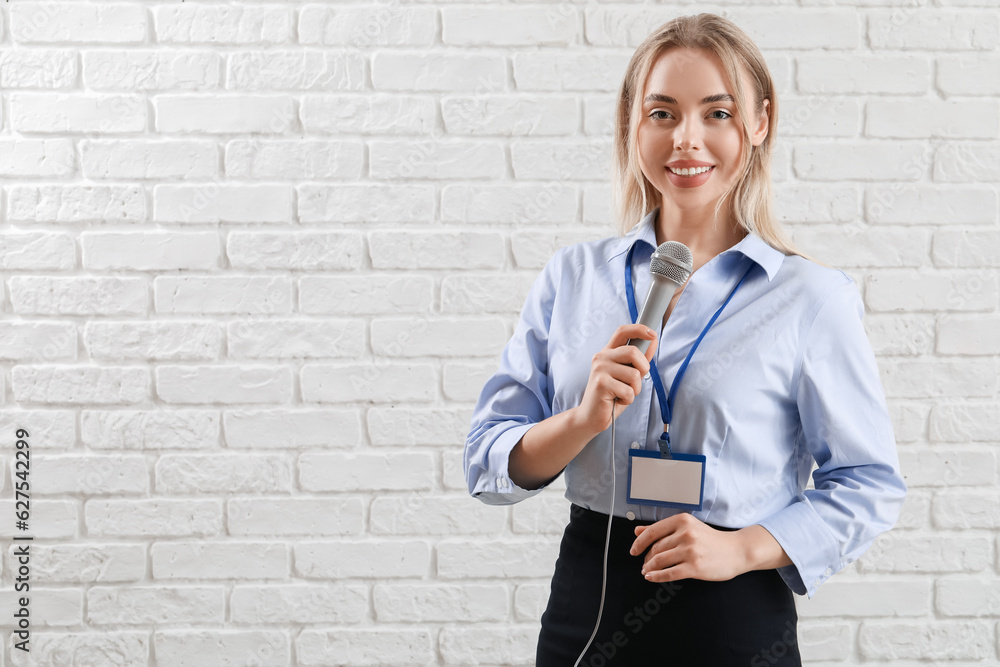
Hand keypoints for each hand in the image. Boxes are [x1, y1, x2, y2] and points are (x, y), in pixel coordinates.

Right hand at [573, 324, 657, 433]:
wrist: (591, 416)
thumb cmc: (611, 395)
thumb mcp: (628, 375)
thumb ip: (639, 359)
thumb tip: (653, 341)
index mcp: (608, 352)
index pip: (623, 331)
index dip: (639, 329)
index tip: (653, 334)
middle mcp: (601, 357)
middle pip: (633, 351)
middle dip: (643, 368)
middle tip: (635, 381)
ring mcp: (600, 369)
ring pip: (634, 374)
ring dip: (635, 389)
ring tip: (623, 393)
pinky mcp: (601, 383)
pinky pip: (628, 390)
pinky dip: (628, 399)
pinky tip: (618, 400)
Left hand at [629, 513, 748, 582]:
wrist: (737, 551)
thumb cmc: (712, 540)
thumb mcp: (688, 527)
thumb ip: (662, 529)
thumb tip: (637, 531)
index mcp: (682, 521)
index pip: (652, 531)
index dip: (639, 543)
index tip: (633, 550)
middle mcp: (685, 533)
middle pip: (656, 548)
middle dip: (647, 558)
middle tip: (644, 564)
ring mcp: (690, 550)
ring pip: (660, 560)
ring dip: (650, 568)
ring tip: (647, 571)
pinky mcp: (695, 566)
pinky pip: (669, 573)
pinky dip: (657, 577)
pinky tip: (651, 578)